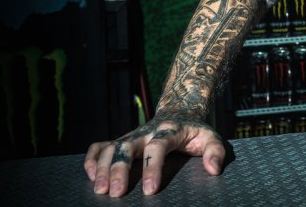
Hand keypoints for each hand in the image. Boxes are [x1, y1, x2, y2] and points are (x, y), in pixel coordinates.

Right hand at [83, 115, 224, 196]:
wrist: (181, 112)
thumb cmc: (195, 131)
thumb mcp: (211, 137)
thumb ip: (215, 152)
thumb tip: (213, 169)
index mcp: (170, 130)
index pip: (158, 146)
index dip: (152, 167)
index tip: (149, 190)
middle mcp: (147, 131)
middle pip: (128, 146)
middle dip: (119, 170)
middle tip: (116, 193)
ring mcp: (132, 135)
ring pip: (112, 147)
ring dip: (102, 167)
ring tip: (100, 190)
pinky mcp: (122, 139)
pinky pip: (100, 145)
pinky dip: (92, 159)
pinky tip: (90, 176)